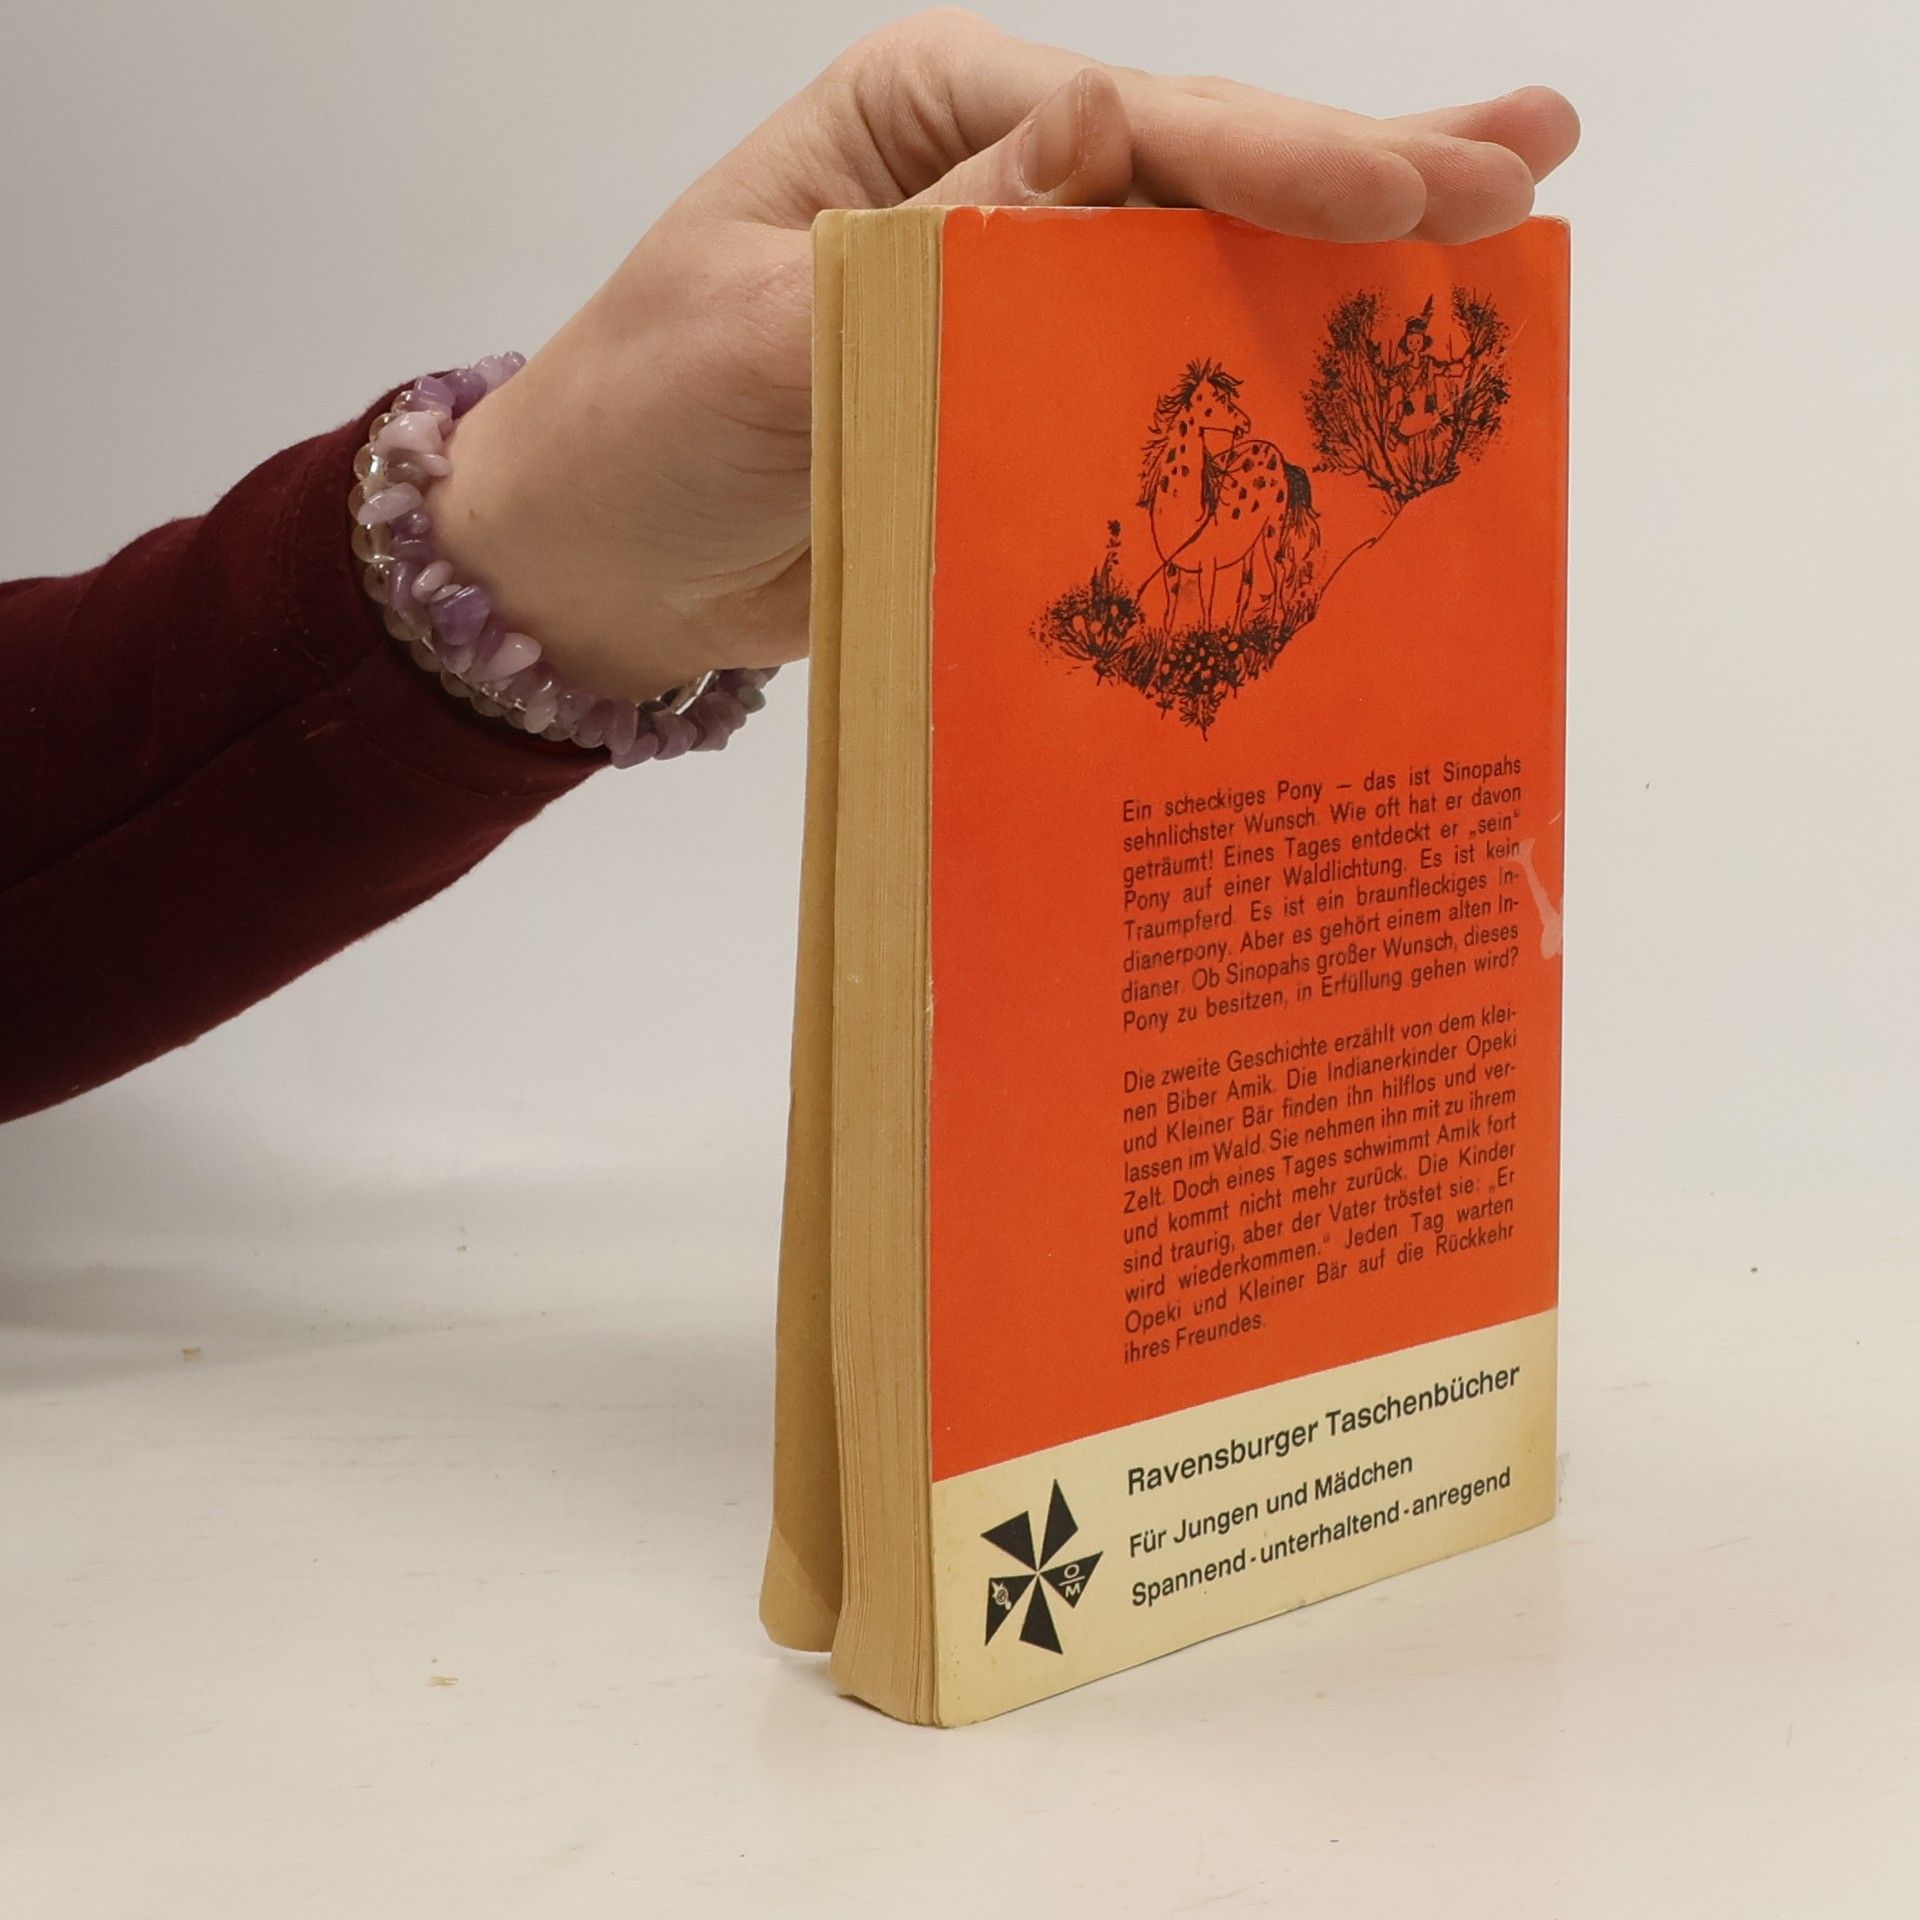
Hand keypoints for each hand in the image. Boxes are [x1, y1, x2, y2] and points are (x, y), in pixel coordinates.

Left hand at [430, 10, 1578, 701]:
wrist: (606, 567)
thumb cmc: (645, 423)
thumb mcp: (768, 323)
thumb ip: (940, 247)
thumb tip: (1108, 140)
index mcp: (930, 123)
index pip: (1130, 126)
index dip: (1271, 160)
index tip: (1402, 197)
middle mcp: (998, 194)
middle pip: (1203, 178)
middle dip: (1362, 178)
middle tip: (1528, 162)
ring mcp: (1026, 310)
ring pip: (1209, 279)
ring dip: (1350, 271)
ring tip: (1507, 230)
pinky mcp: (1034, 417)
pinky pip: (1166, 400)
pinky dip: (1267, 394)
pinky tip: (1373, 376)